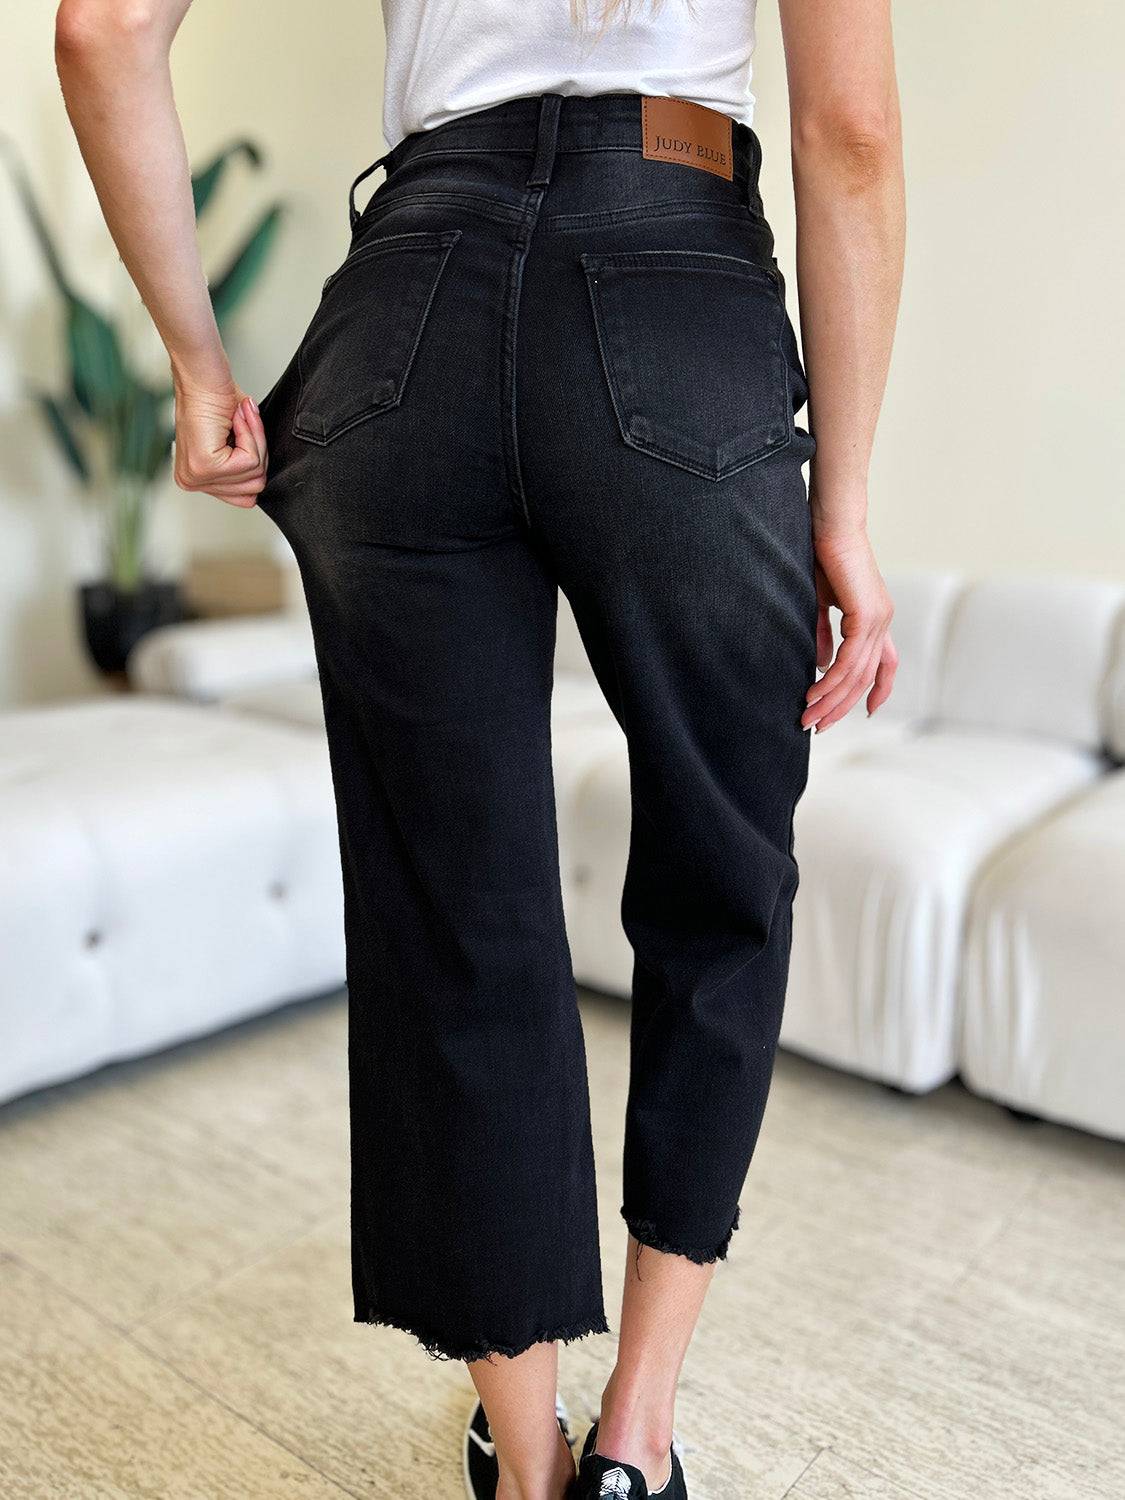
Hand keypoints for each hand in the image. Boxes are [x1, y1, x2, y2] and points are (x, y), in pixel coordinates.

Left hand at [173, 379, 267, 507]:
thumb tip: (261, 478)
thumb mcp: (234, 443)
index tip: (245, 434)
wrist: (202, 374)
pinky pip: (250, 461)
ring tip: (240, 418)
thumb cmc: (215, 398)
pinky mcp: (205, 466)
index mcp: (195, 479)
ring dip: (254, 441)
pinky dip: (251, 435)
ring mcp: (196, 477)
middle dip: (258, 452)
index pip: (244, 496)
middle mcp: (191, 482)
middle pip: (253, 488)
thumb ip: (244, 468)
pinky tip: (236, 419)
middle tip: (245, 422)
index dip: (255, 463)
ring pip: (255, 475)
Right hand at [803, 523, 896, 731]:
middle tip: (818, 725)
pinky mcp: (866, 615)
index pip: (886, 663)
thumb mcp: (820, 601)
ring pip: (856, 674)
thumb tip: (822, 664)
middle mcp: (882, 621)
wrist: (830, 523)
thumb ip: (824, 634)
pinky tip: (814, 692)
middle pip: (866, 677)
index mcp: (876, 617)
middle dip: (841, 706)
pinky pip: (849, 660)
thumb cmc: (822, 553)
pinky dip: (831, 680)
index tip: (869, 712)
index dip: (880, 690)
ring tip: (808, 716)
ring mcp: (878, 619)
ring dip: (831, 699)